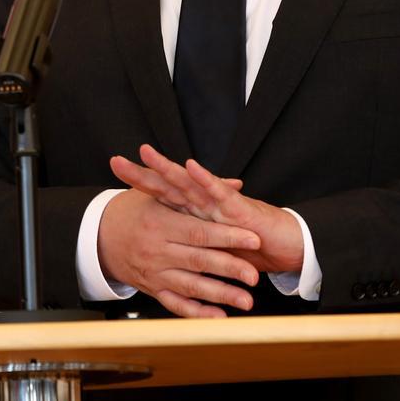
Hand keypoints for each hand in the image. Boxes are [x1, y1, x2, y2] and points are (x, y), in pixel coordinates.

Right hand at [96, 188, 260, 316]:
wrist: (97, 236)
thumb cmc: (130, 211)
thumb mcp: (157, 193)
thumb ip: (199, 188)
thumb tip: (236, 183)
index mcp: (160, 224)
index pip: (200, 232)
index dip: (227, 236)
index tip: (252, 239)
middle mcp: (156, 251)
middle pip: (199, 261)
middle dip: (230, 268)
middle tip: (254, 275)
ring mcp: (154, 273)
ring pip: (191, 287)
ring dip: (220, 294)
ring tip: (246, 300)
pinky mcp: (152, 289)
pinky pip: (176, 304)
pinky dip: (198, 312)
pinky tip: (219, 315)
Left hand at [110, 144, 304, 274]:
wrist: (285, 247)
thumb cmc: (250, 244)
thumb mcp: (214, 243)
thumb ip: (194, 237)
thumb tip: (170, 240)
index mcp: (195, 211)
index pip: (162, 194)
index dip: (140, 181)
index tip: (114, 168)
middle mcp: (204, 203)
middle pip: (168, 185)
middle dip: (142, 172)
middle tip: (115, 160)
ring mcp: (221, 203)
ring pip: (189, 183)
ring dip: (168, 168)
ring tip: (147, 153)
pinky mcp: (239, 209)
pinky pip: (220, 193)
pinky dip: (206, 179)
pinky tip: (191, 166)